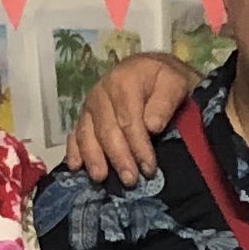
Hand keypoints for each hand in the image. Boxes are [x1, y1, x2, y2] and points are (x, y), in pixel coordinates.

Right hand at [59, 51, 200, 184]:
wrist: (151, 69)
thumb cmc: (165, 79)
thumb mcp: (175, 83)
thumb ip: (165, 102)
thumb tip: (152, 127)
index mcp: (123, 82)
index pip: (128, 120)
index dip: (138, 146)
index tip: (148, 168)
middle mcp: (101, 93)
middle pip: (107, 130)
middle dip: (118, 158)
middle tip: (130, 180)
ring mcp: (90, 106)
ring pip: (87, 134)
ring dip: (94, 158)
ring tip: (101, 178)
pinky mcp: (84, 116)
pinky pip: (75, 134)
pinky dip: (73, 150)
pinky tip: (74, 167)